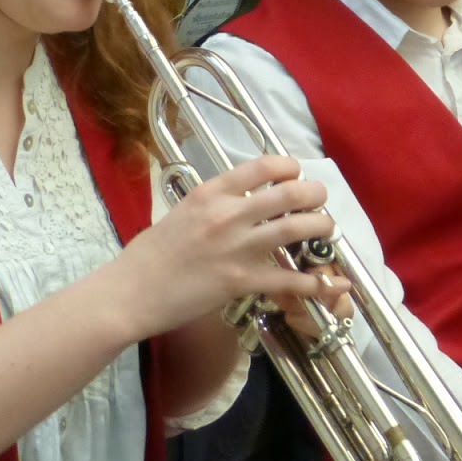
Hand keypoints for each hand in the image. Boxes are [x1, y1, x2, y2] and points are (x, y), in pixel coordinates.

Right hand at [116, 155, 344, 338]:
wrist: (130, 293)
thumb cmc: (149, 255)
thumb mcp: (180, 212)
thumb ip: (213, 203)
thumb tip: (240, 198)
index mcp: (210, 193)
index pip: (261, 166)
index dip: (288, 167)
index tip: (296, 173)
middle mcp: (228, 215)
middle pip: (289, 194)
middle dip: (315, 194)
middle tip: (320, 200)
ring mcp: (238, 249)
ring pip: (296, 229)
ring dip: (321, 227)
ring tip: (326, 230)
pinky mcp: (242, 282)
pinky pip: (290, 280)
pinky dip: (315, 282)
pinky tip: (331, 284)